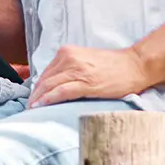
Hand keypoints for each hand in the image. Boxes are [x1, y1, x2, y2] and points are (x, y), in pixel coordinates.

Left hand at [27, 45, 153, 107]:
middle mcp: (69, 58)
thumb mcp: (85, 61)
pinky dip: (49, 99)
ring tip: (32, 111)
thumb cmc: (113, 66)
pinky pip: (61, 91)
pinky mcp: (87, 83)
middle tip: (28, 109)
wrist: (136, 65)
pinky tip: (41, 106)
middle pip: (44, 80)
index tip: (32, 99)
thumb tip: (53, 85)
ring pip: (49, 86)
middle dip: (34, 96)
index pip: (45, 73)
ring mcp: (78, 70)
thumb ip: (69, 69)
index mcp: (67, 53)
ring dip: (38, 100)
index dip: (37, 88)